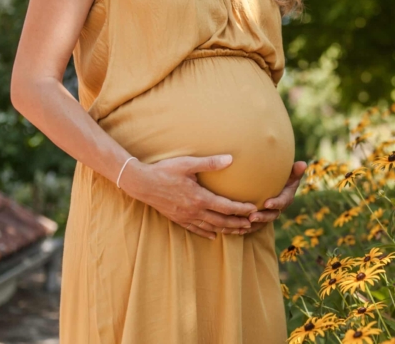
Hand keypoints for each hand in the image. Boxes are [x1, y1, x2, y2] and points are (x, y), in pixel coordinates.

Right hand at [119, 154, 257, 239]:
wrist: (141, 183)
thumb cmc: (165, 170)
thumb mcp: (188, 164)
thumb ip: (210, 163)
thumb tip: (230, 159)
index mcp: (200, 198)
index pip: (226, 207)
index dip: (241, 209)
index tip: (253, 210)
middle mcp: (195, 211)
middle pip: (221, 221)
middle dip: (238, 223)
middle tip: (251, 224)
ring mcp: (186, 217)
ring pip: (210, 228)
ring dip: (226, 230)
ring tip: (238, 231)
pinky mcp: (177, 219)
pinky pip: (195, 229)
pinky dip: (207, 233)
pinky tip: (213, 236)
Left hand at [243, 161, 307, 233]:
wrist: (274, 184)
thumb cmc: (283, 176)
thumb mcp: (290, 173)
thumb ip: (295, 170)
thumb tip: (303, 164)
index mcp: (286, 198)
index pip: (282, 202)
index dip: (276, 204)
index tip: (267, 203)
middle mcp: (278, 209)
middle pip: (271, 216)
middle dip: (262, 217)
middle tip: (252, 217)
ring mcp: (268, 215)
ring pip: (261, 224)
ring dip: (251, 226)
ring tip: (241, 227)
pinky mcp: (259, 218)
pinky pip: (252, 226)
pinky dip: (244, 229)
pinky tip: (235, 231)